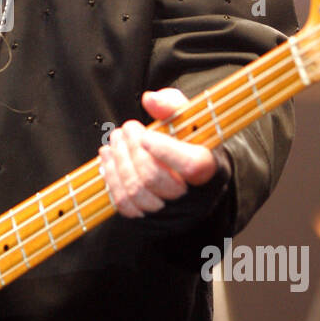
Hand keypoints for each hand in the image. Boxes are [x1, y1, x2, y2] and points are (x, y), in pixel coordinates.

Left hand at [98, 88, 229, 219]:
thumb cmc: (191, 144)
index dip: (165, 150)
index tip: (145, 135)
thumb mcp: (189, 120)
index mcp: (211, 168)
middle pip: (154, 178)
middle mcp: (194, 197)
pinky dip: (111, 179)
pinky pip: (124, 205)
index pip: (191, 165)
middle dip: (132, 151)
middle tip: (124, 130)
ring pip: (135, 192)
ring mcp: (171, 213)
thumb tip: (150, 99)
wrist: (195, 178)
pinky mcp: (150, 221)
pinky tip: (108, 159)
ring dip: (118, 162)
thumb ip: (172, 105)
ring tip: (115, 141)